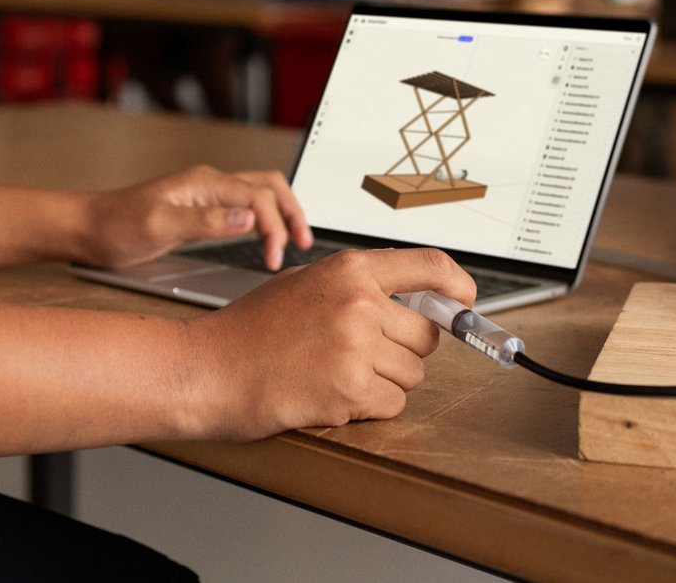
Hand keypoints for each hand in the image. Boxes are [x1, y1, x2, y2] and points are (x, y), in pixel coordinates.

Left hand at [82, 165, 312, 269]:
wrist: (88, 227)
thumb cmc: (115, 226)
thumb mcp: (158, 226)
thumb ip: (203, 222)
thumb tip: (246, 218)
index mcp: (204, 183)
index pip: (258, 197)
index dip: (274, 227)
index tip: (274, 259)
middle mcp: (210, 184)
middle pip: (269, 185)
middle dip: (292, 211)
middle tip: (303, 244)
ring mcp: (206, 196)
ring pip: (259, 193)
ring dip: (282, 212)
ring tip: (295, 241)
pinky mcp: (201, 211)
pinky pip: (244, 207)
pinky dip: (265, 219)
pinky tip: (266, 238)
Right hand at [183, 248, 474, 438]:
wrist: (209, 369)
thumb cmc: (249, 330)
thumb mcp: (305, 283)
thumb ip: (358, 287)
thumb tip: (412, 298)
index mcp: (349, 270)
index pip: (430, 267)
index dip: (458, 287)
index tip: (467, 301)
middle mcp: (359, 303)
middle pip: (426, 334)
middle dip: (402, 349)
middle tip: (361, 354)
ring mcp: (356, 347)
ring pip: (412, 374)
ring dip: (384, 381)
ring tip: (335, 373)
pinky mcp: (350, 390)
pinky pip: (393, 405)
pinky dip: (370, 408)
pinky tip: (332, 394)